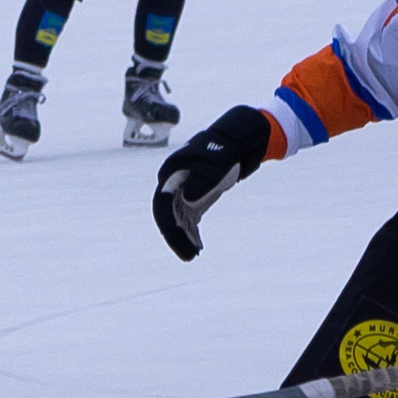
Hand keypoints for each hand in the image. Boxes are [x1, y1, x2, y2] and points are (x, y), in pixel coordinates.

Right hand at [152, 105, 271, 260]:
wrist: (234, 141)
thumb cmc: (223, 149)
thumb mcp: (216, 162)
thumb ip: (203, 177)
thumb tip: (187, 197)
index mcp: (171, 173)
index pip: (162, 204)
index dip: (169, 226)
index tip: (182, 242)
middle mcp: (172, 183)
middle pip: (166, 215)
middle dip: (176, 237)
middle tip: (189, 256)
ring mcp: (182, 190)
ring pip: (176, 219)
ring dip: (183, 237)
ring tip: (194, 255)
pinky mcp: (192, 196)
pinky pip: (187, 218)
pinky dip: (191, 232)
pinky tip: (198, 245)